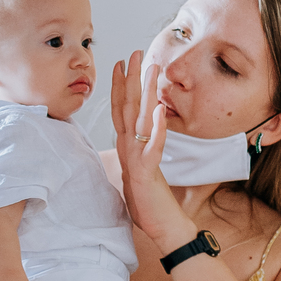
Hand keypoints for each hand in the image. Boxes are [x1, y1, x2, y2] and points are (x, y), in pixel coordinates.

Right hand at [111, 53, 193, 252]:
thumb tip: (132, 142)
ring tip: (149, 69)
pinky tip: (160, 108)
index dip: (120, 86)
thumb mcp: (140, 172)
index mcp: (127, 147)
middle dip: (130, 79)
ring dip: (144, 93)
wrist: (160, 227)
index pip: (121, 111)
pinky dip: (157, 127)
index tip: (122, 63)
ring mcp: (136, 159)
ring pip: (138, 120)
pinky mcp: (146, 172)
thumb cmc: (150, 202)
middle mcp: (128, 149)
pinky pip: (153, 146)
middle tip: (134, 52)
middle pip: (127, 108)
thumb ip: (136, 154)